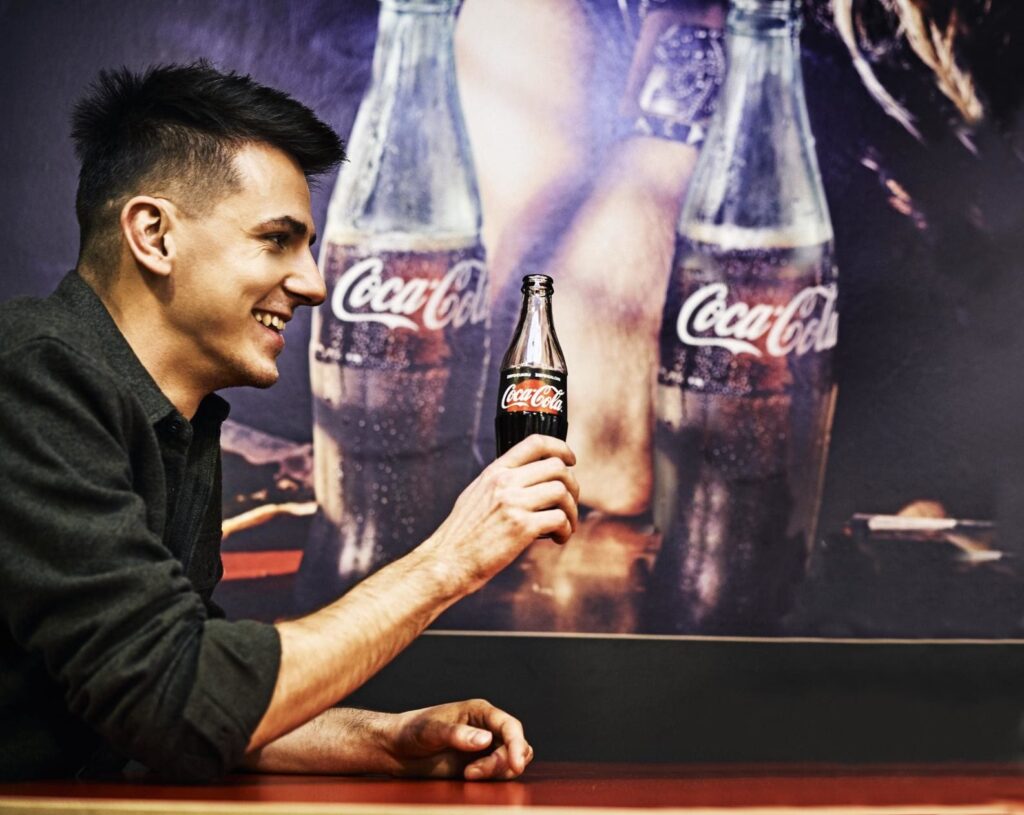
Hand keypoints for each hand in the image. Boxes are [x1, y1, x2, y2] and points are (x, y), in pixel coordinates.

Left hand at [383, 699, 533, 780]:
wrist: (396, 749)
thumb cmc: (411, 731)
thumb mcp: (430, 731)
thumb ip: (457, 735)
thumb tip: (486, 740)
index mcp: (480, 712)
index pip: (510, 726)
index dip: (517, 745)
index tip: (515, 764)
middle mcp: (487, 728)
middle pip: (515, 746)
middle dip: (501, 763)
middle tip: (471, 773)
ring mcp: (484, 748)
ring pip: (510, 761)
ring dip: (496, 772)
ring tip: (467, 775)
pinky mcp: (478, 766)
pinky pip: (498, 773)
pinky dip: (491, 779)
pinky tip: (467, 777)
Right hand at [422, 434, 579, 593]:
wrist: (446, 562)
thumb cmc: (461, 535)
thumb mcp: (476, 495)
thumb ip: (499, 483)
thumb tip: (526, 479)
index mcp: (495, 472)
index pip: (535, 443)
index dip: (560, 448)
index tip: (570, 460)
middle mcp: (504, 482)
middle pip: (557, 467)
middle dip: (572, 486)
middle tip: (569, 504)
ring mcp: (513, 503)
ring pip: (562, 492)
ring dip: (571, 511)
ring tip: (565, 526)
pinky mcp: (521, 527)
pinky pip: (560, 519)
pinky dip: (565, 530)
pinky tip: (558, 538)